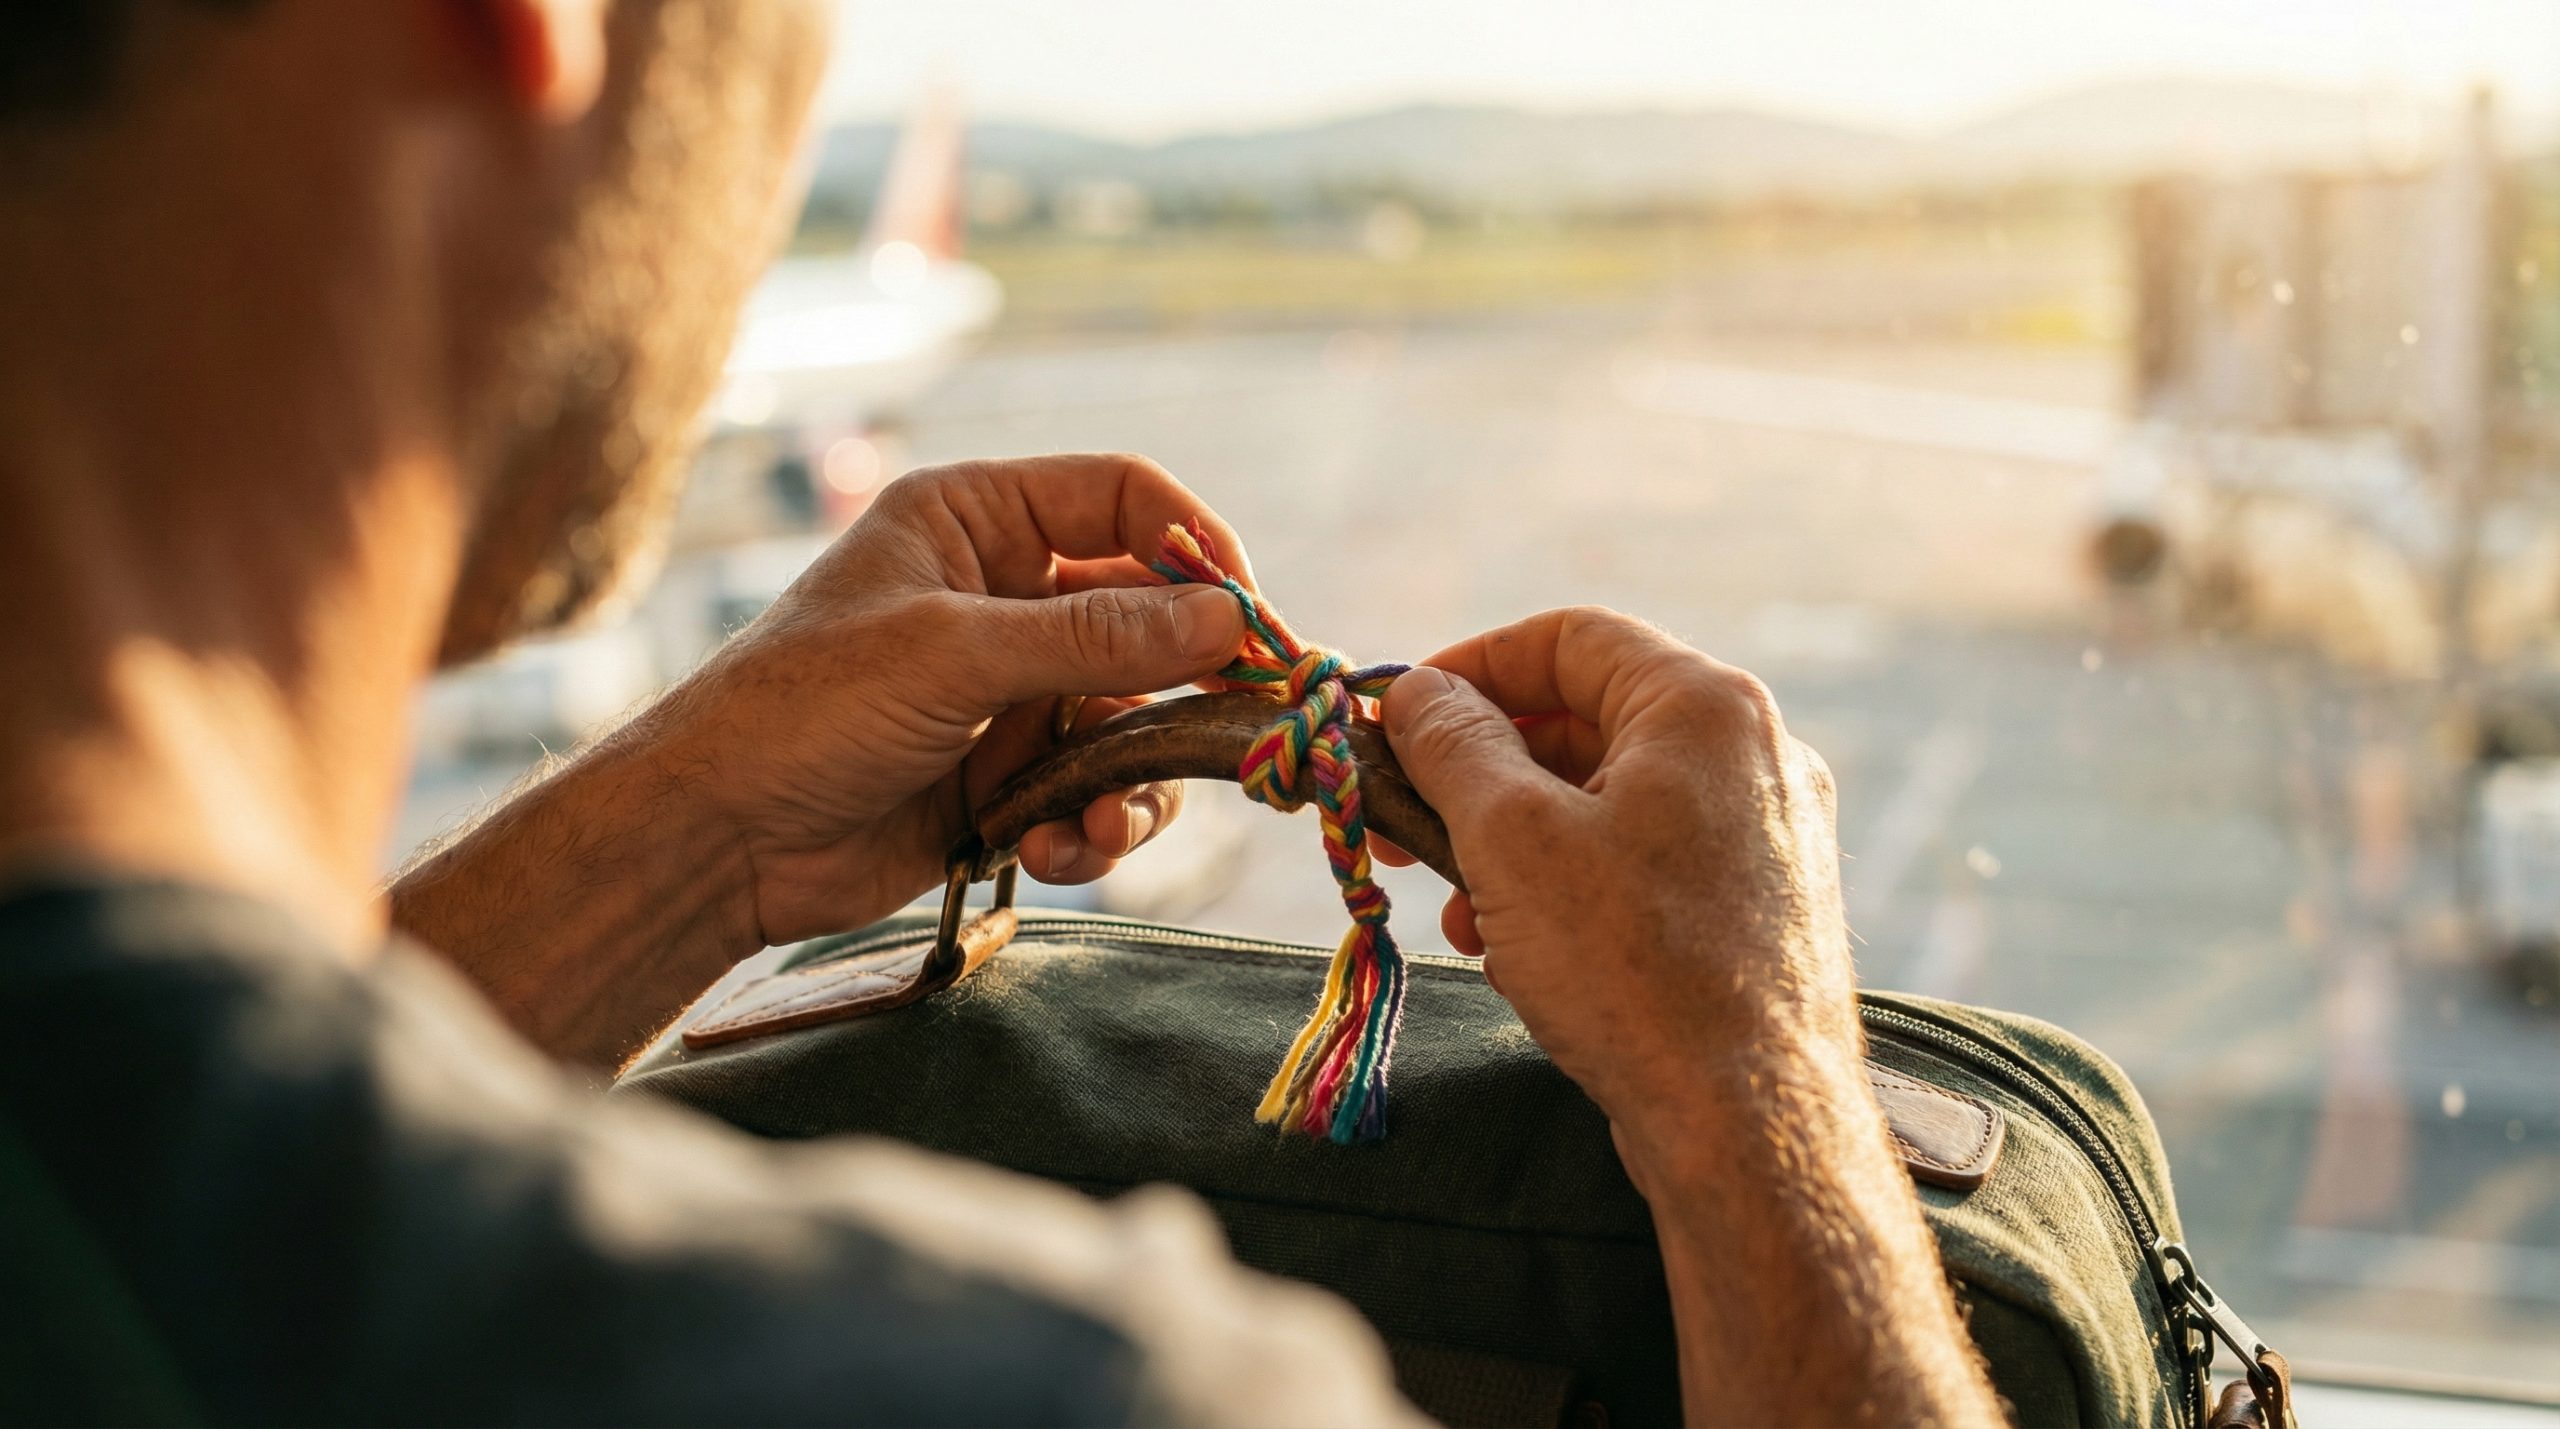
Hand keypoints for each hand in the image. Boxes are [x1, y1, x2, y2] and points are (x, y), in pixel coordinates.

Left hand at [638, 453, 1252, 946]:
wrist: (715, 842)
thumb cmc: (804, 710)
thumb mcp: (953, 654)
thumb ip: (1096, 637)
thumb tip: (1229, 621)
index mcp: (975, 519)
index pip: (1122, 498)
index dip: (1197, 548)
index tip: (1252, 619)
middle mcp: (1003, 594)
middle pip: (1150, 616)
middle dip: (1188, 680)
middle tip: (1238, 729)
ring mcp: (1012, 690)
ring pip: (1135, 716)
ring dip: (1137, 775)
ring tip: (1104, 824)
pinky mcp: (1011, 777)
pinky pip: (1099, 789)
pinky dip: (1096, 825)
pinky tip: (1057, 851)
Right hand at [1377, 606, 1854, 1180]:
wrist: (1749, 1124)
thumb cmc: (1633, 968)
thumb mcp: (1510, 836)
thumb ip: (1453, 743)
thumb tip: (1418, 694)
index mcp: (1705, 706)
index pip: (1568, 637)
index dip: (1468, 668)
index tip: (1399, 720)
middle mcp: (1755, 753)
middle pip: (1587, 719)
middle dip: (1480, 770)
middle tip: (1401, 819)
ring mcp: (1767, 833)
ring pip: (1612, 799)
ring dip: (1516, 840)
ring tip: (1461, 908)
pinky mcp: (1763, 905)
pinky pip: (1647, 860)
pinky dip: (1573, 884)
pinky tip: (1519, 949)